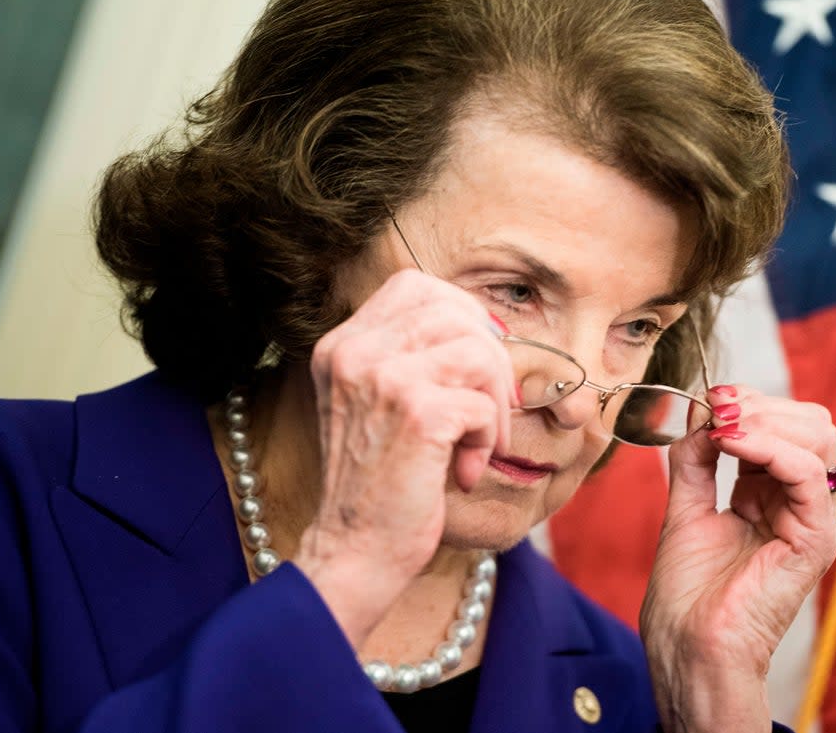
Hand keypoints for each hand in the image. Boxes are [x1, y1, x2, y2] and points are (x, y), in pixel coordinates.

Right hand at [293, 269, 516, 645]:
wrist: (355, 550)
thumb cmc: (380, 482)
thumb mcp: (376, 403)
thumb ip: (411, 357)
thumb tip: (489, 324)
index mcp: (341, 344)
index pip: (415, 285)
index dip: (460, 313)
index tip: (474, 361)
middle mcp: (355, 352)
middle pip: (456, 312)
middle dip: (490, 359)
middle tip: (489, 408)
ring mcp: (383, 379)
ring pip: (478, 349)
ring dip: (494, 400)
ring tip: (479, 441)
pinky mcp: (417, 414)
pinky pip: (485, 402)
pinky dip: (488, 436)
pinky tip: (465, 469)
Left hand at [640, 385, 835, 731]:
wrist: (688, 647)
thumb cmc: (688, 596)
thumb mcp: (686, 508)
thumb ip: (696, 460)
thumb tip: (699, 413)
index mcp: (772, 495)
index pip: (785, 424)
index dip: (750, 402)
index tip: (710, 397)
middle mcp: (798, 504)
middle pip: (811, 423)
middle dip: (761, 404)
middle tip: (717, 406)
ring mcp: (812, 521)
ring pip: (819, 439)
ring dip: (765, 419)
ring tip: (722, 426)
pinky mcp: (816, 540)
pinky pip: (809, 475)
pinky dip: (770, 447)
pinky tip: (730, 442)